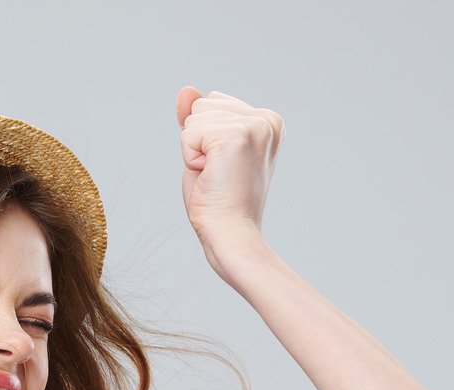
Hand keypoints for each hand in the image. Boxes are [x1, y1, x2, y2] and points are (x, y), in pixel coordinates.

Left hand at [175, 87, 283, 280]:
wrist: (231, 235)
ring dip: (194, 151)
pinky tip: (211, 176)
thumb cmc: (219, 203)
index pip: (213, 103)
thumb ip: (197, 119)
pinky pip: (189, 132)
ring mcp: (255, 125)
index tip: (223, 167)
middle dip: (198, 142)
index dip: (204, 138)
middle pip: (203, 105)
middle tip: (218, 174)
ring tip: (216, 176)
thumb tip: (186, 90)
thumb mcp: (204, 152)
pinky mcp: (238, 135)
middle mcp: (267, 119)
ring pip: (195, 116)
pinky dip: (190, 158)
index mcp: (267, 121)